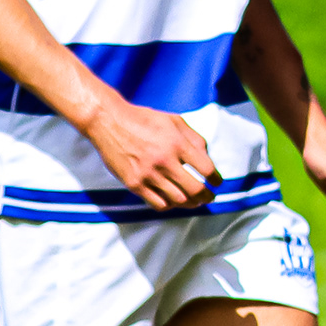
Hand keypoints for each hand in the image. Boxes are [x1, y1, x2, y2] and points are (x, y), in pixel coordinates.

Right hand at [82, 97, 219, 212]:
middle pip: (195, 189)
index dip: (216, 179)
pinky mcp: (134, 183)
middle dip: (207, 196)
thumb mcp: (175, 121)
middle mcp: (164, 161)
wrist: (108, 121)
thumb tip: (208, 159)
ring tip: (194, 202)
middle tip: (209, 197)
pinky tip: (173, 201)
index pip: (206, 169)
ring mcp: (148, 174)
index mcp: (177, 143)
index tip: (217, 183)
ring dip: (190, 203)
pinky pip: (157, 203)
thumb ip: (195, 139)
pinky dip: (169, 205)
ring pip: (178, 200)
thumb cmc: (144, 120)